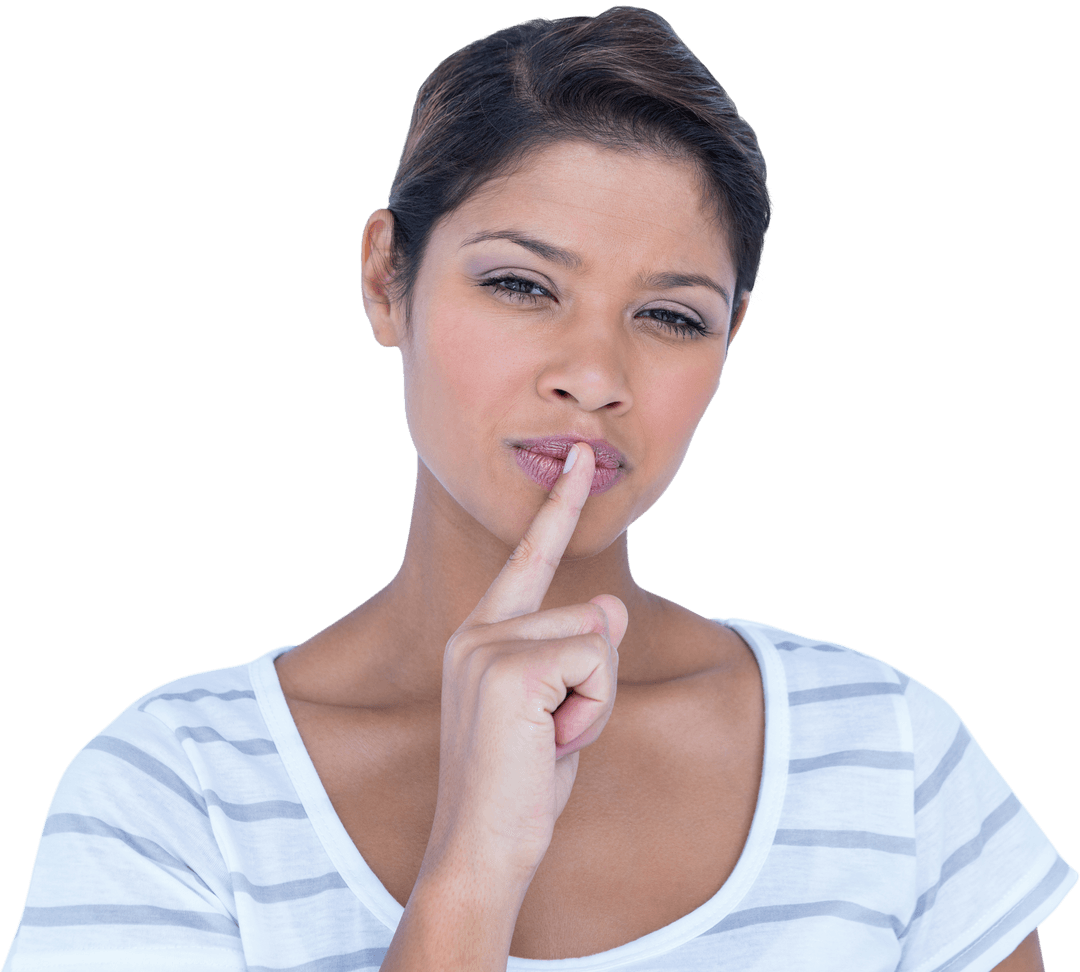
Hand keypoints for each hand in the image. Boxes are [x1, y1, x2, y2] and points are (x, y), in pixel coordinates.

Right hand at [423, 442, 628, 884]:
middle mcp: (477, 631)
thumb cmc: (521, 783)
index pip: (530, 557)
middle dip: (600, 684)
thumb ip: (582, 651)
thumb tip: (611, 610)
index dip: (559, 506)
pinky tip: (552, 744)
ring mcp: (486, 647)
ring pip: (600, 639)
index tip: (582, 456)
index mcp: (482, 634)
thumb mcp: (563, 708)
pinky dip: (593, 712)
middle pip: (594, 617)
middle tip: (554, 733)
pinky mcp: (508, 669)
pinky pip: (596, 663)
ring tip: (549, 740)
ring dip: (597, 701)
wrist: (482, 848)